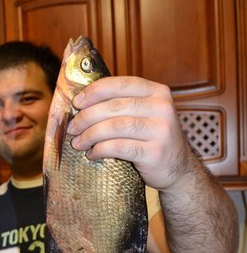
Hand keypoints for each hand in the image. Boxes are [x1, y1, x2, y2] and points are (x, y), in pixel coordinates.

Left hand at [67, 76, 191, 189]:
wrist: (178, 169)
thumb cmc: (152, 139)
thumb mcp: (145, 114)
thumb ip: (123, 104)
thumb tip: (81, 103)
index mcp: (158, 92)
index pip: (121, 84)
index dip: (95, 91)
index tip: (76, 102)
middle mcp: (162, 107)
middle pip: (114, 106)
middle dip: (87, 117)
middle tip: (72, 128)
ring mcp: (161, 130)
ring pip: (114, 126)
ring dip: (90, 134)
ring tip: (78, 142)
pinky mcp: (155, 152)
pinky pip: (119, 147)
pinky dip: (100, 150)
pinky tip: (92, 154)